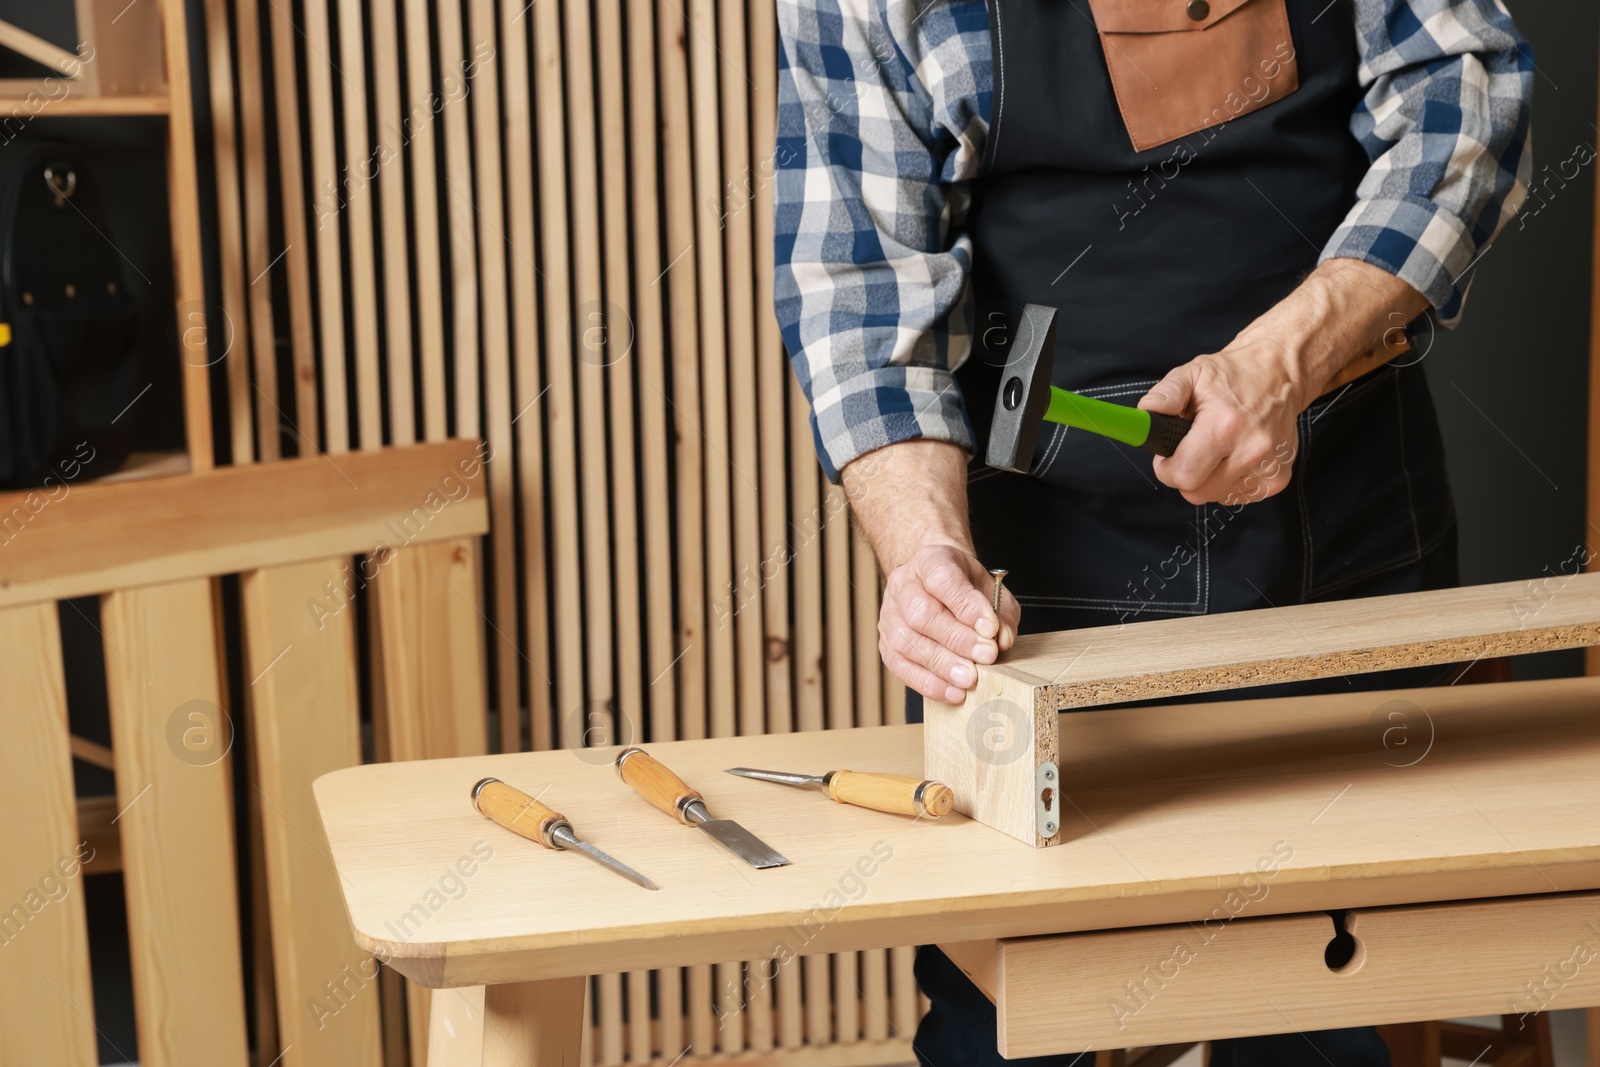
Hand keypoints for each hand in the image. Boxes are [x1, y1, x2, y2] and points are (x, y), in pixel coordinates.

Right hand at [878, 544, 1019, 703]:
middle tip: (985, 657)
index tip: (990, 629)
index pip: (942, 580)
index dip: (967, 606)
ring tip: (969, 679)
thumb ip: (1001, 612)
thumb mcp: (990, 588)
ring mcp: (890, 614)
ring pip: (906, 642)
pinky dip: (927, 683)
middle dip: (956, 640)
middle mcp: (903, 585)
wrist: (935, 583)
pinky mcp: (886, 642)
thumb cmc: (964, 586)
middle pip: (921, 614)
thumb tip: (1001, 640)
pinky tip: (952, 691)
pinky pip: (899, 666)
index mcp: (930, 561)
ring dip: (941, 665)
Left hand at [1137, 342, 1301, 506]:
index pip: (1185, 475)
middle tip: (1190, 450)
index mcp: (1227, 424)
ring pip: (1217, 496)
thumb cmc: (1232, 375)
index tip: (1166, 458)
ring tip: (1217, 446)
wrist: (1279, 373)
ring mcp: (1269, 467)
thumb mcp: (1192, 373)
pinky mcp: (1278, 478)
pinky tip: (1234, 453)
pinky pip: (1237, 495)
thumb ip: (1167, 393)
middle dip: (1186, 475)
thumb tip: (1147, 411)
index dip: (1166, 470)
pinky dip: (1229, 480)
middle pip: (1198, 493)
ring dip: (1209, 478)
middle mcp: (1252, 449)